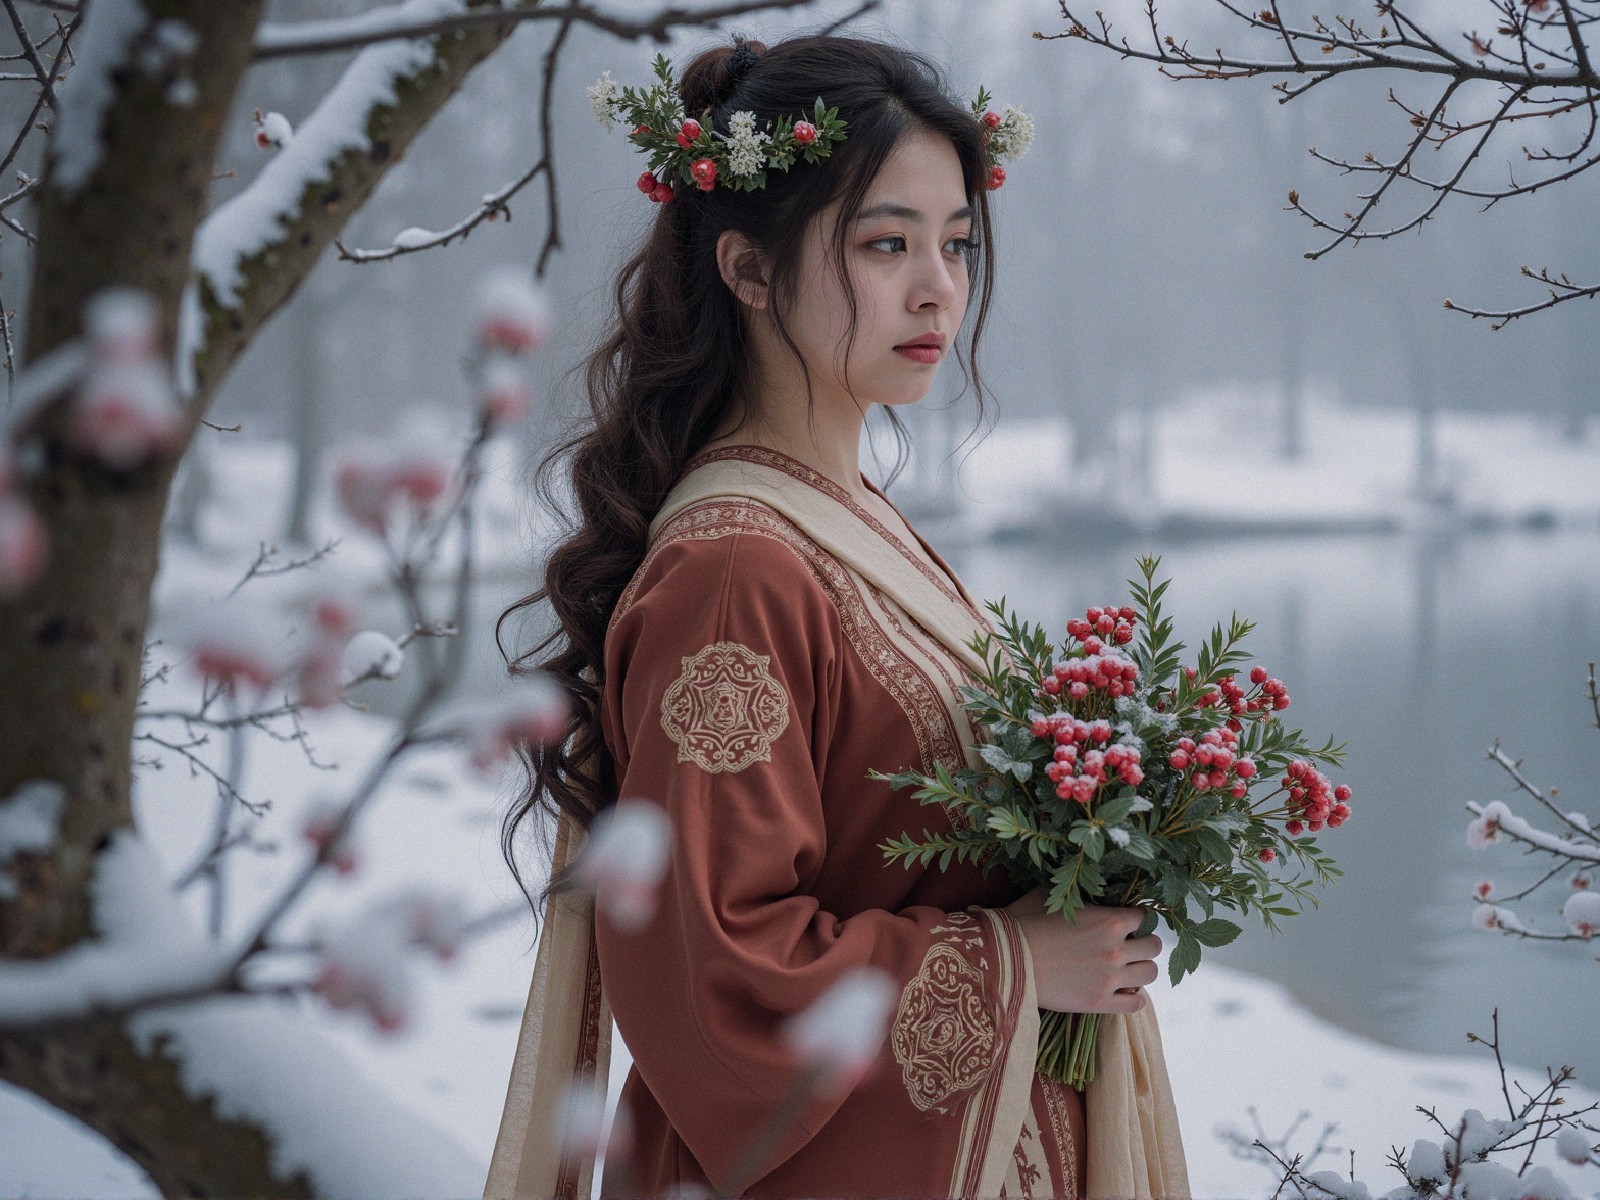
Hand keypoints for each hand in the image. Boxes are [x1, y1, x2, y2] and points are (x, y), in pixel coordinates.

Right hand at [1003, 887, 1159, 1013]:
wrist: (1006, 960)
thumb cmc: (1024, 923)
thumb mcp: (1051, 896)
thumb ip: (1078, 896)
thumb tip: (1085, 893)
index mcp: (1109, 920)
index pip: (1144, 916)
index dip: (1136, 918)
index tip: (1127, 922)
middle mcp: (1116, 949)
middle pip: (1154, 947)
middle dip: (1143, 943)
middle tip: (1129, 945)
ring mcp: (1110, 978)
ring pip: (1150, 974)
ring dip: (1141, 969)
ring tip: (1126, 968)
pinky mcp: (1100, 1002)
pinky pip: (1136, 1004)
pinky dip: (1135, 997)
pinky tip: (1123, 991)